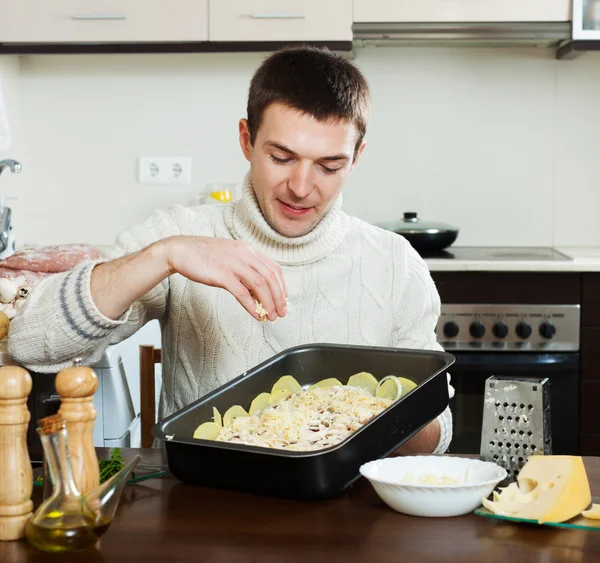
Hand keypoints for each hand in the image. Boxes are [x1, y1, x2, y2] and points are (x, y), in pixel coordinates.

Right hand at [165, 236, 287, 320]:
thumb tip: (258, 291)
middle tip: (282, 312)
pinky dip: (251, 305)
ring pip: (260, 285)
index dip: (282, 286)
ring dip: (268, 303)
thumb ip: (245, 269)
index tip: (284, 299)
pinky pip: (242, 293)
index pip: (274, 268)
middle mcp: (244, 254)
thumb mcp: (230, 257)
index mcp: (248, 250)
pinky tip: (255, 314)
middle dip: (279, 298)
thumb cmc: (204, 256)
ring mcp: (233, 264)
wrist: (180, 251)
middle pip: (270, 278)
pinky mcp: (222, 275)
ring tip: (271, 316)